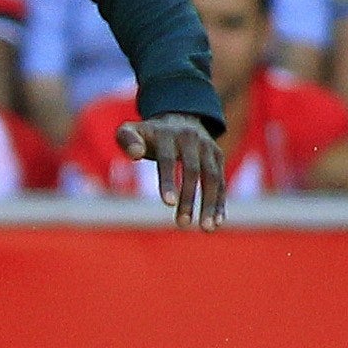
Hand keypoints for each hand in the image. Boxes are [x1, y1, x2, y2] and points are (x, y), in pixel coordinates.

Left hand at [116, 110, 226, 229]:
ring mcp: (208, 148)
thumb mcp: (129, 131)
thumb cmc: (147, 134)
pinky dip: (220, 201)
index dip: (168, 181)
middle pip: (193, 171)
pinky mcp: (218, 157)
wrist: (178, 118)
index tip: (167, 203)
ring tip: (206, 228)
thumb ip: (127, 140)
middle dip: (189, 198)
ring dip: (210, 204)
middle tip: (183, 224)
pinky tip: (217, 222)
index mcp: (168, 134)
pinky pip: (221, 181)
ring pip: (212, 178)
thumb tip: (135, 154)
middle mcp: (192, 140)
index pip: (168, 160)